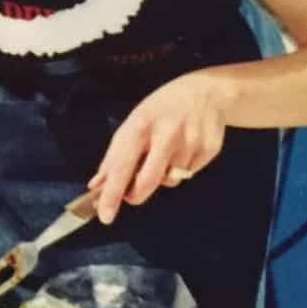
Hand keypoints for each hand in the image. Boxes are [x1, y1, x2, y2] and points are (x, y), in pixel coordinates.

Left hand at [88, 70, 228, 224]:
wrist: (206, 91)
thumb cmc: (161, 109)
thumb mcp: (133, 123)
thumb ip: (115, 156)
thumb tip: (97, 185)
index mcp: (140, 125)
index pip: (122, 166)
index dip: (112, 193)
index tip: (105, 216)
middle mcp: (165, 134)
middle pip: (147, 182)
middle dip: (136, 195)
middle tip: (131, 195)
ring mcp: (190, 142)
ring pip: (170, 181)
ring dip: (162, 177)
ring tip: (165, 153)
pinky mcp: (209, 150)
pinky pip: (189, 175)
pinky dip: (182, 170)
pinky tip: (184, 149)